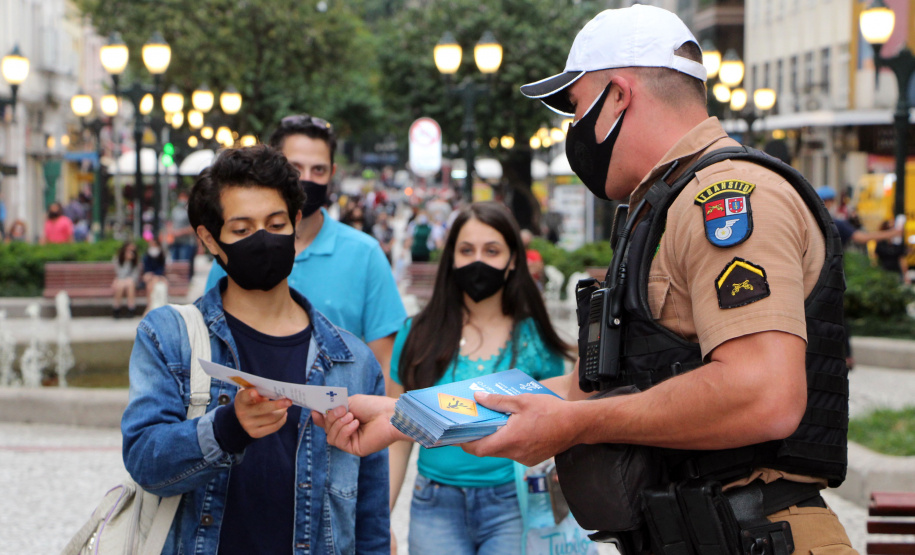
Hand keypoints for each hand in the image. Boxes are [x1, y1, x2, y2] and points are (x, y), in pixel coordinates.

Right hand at [234, 388, 290, 437]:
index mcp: (241, 400)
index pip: (244, 396)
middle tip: (289, 401)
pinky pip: (274, 427)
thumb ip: (262, 390)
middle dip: (277, 405)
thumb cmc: (252, 398)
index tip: (254, 392)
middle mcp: (242, 413)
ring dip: (282, 412)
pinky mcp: (255, 433)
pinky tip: (284, 414)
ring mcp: (248, 425)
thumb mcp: (253, 391)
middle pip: (262, 409)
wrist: (244, 413)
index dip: (249, 394)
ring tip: (286, 406)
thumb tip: (280, 394)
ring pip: (271, 418)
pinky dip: (282, 420)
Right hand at [311, 394, 404, 456]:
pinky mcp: (355, 448)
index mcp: (346, 419)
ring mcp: (351, 441)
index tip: (315, 411)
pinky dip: (345, 431)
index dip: (319, 418)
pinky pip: (339, 442)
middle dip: (331, 418)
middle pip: (327, 429)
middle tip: (342, 409)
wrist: (390, 414)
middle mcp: (347, 431)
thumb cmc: (374, 406)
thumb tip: (319, 413)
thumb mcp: (350, 402)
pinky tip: (355, 424)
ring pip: (331, 436)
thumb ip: (335, 408)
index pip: (328, 422)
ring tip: (351, 416)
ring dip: (338, 424)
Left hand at [460, 392, 580, 465]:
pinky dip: (509, 442)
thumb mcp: (521, 401)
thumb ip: (497, 401)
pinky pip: (514, 452)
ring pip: (501, 451)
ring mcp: (524, 458)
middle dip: (479, 438)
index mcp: (510, 439)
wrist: (577, 425)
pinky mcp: (532, 459)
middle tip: (474, 424)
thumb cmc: (550, 411)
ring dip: (496, 439)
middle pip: (488, 450)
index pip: (478, 449)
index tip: (458, 435)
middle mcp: (515, 453)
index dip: (465, 443)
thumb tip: (478, 397)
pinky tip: (513, 428)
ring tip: (495, 422)